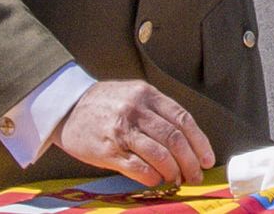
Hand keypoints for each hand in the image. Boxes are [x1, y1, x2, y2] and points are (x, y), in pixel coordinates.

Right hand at [51, 80, 214, 187]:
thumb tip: (187, 141)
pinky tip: (155, 180)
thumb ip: (158, 112)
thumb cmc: (105, 104)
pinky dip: (152, 177)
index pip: (182, 119)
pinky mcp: (108, 150)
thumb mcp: (133, 95)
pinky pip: (138, 168)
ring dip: (173, 172)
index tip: (207, 159)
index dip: (200, 142)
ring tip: (176, 179)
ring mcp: (121, 130)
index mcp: (147, 94)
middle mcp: (136, 110)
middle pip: (174, 139)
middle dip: (190, 162)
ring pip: (160, 155)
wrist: (66, 108)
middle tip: (195, 175)